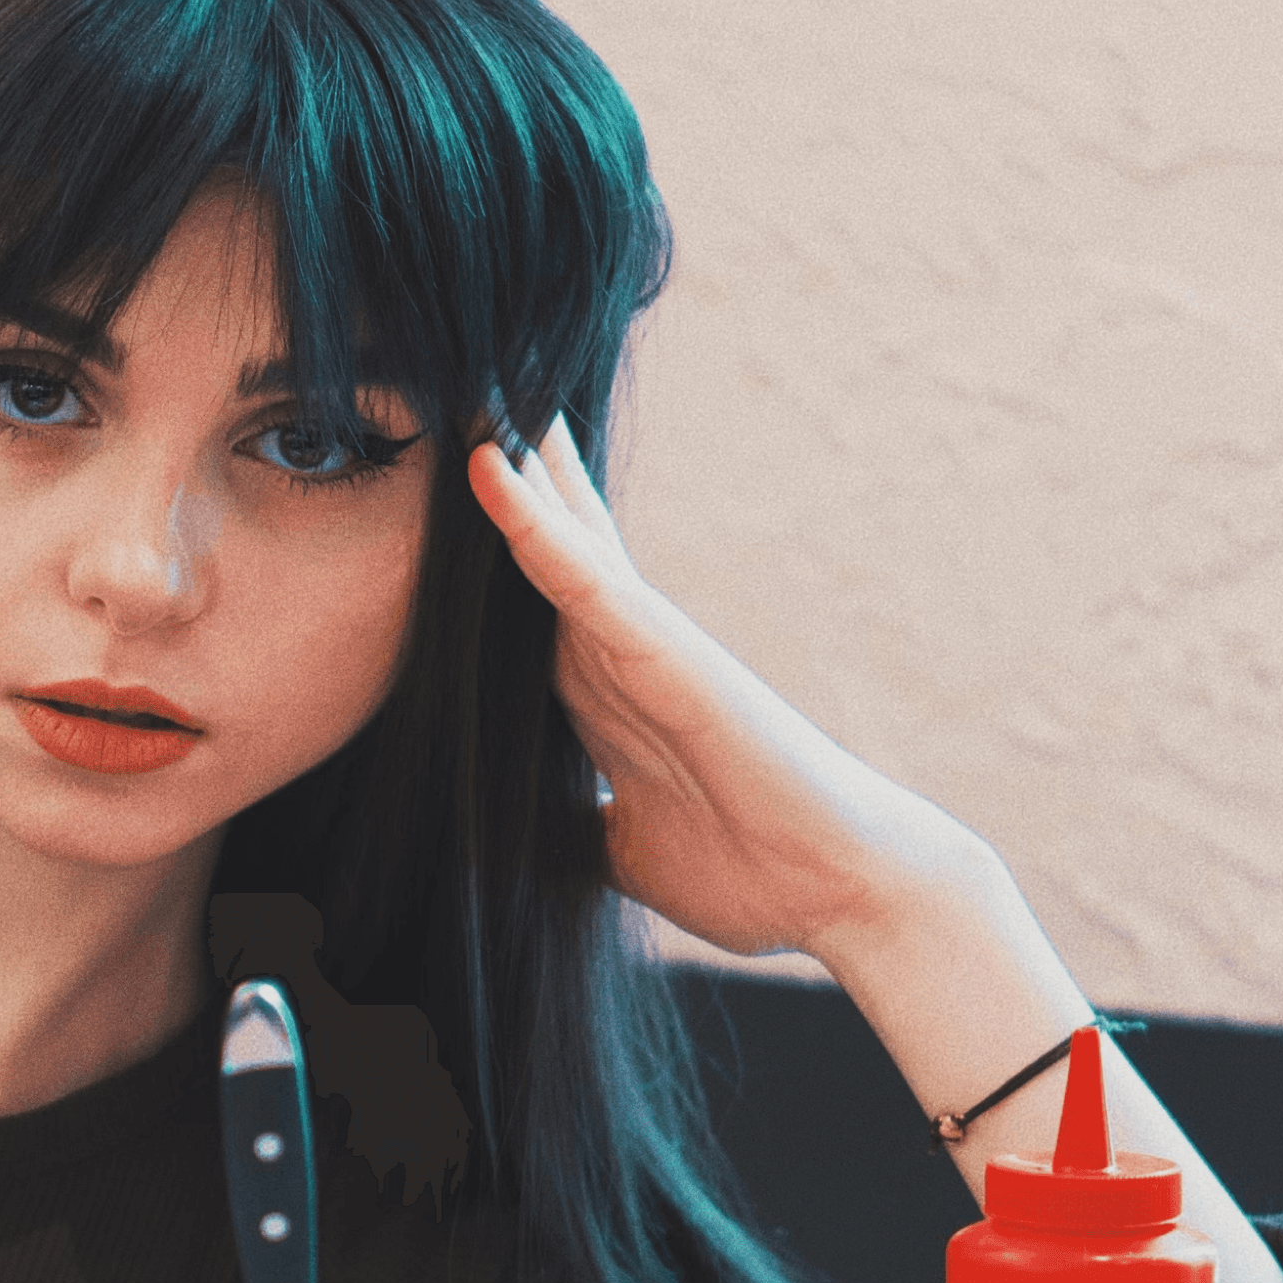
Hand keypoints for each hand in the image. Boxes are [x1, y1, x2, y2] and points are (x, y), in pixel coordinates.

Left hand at [467, 418, 977, 964]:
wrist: (843, 896)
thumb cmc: (750, 874)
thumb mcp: (620, 854)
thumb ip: (573, 831)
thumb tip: (516, 846)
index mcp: (608, 701)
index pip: (532, 609)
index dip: (490, 553)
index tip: (439, 492)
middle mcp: (625, 658)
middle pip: (549, 548)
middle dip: (508, 476)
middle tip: (457, 393)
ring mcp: (649, 649)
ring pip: (562, 541)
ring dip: (515, 467)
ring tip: (465, 386)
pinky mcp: (673, 658)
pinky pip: (590, 583)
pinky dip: (537, 531)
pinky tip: (496, 472)